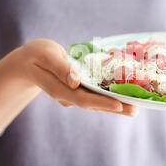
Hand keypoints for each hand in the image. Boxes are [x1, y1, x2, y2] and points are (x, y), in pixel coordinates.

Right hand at [16, 39, 138, 115]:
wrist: (28, 64)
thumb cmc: (36, 55)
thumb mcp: (46, 55)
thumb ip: (60, 67)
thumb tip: (76, 80)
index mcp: (59, 89)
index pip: (83, 99)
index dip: (102, 102)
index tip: (120, 104)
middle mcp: (68, 96)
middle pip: (94, 104)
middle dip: (115, 107)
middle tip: (136, 109)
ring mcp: (73, 96)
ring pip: (96, 103)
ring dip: (116, 106)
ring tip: (135, 108)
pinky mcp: (78, 91)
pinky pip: (95, 96)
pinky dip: (109, 98)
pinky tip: (124, 98)